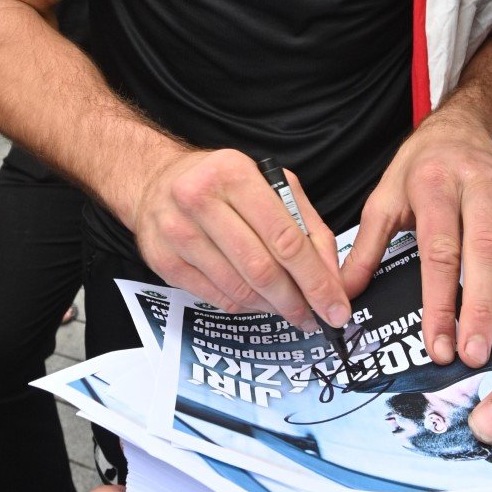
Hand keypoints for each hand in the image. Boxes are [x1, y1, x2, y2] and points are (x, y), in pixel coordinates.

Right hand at [133, 149, 348, 329]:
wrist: (155, 182)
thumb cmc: (221, 183)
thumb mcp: (269, 184)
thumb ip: (306, 225)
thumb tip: (331, 276)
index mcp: (235, 174)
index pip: (285, 237)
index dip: (315, 278)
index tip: (336, 305)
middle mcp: (200, 200)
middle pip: (261, 268)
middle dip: (296, 300)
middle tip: (316, 317)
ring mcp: (177, 232)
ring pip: (239, 288)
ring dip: (272, 306)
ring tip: (289, 309)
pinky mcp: (163, 262)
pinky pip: (216, 297)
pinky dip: (245, 306)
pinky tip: (258, 302)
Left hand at [340, 113, 491, 368]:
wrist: (458, 126)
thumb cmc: (420, 170)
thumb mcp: (384, 200)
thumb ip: (365, 249)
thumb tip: (344, 297)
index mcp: (433, 183)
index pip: (438, 248)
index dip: (439, 301)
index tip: (437, 345)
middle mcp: (478, 182)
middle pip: (485, 247)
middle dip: (481, 305)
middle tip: (475, 352)